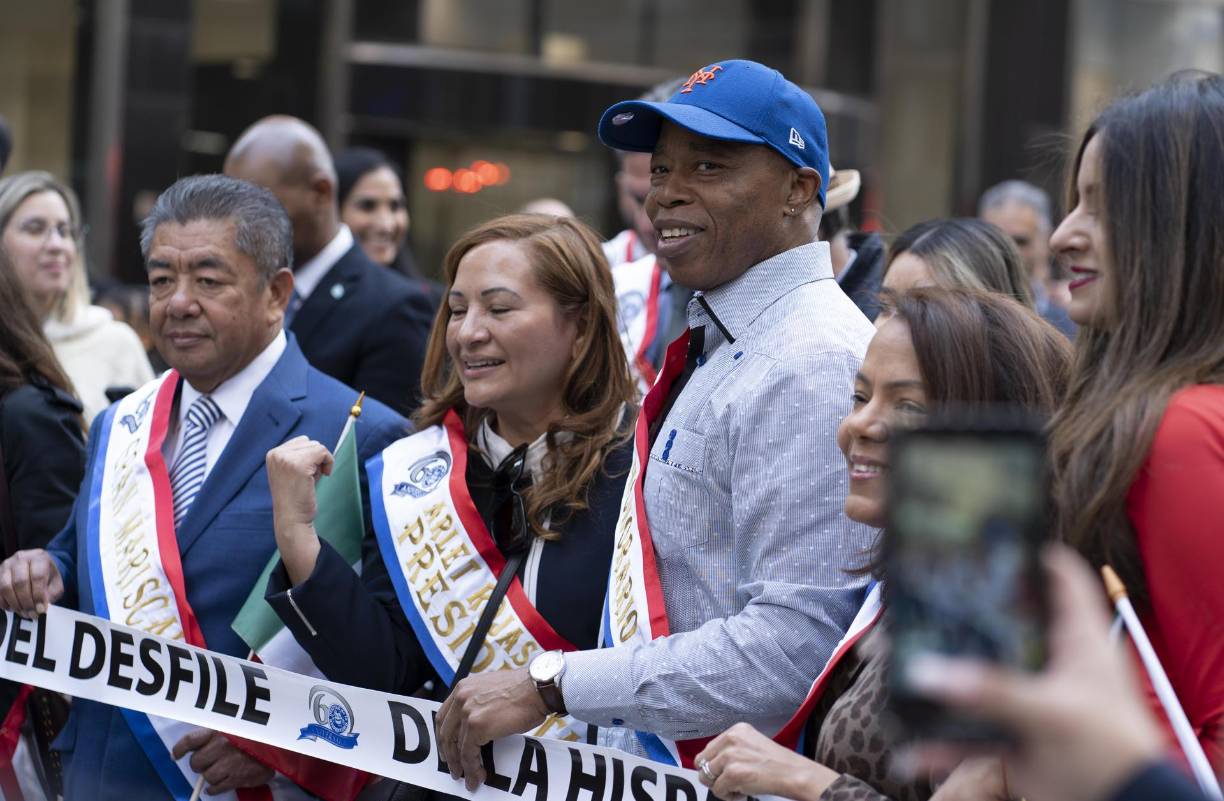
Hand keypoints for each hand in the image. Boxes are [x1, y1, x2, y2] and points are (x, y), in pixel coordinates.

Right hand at [0, 549, 63, 616]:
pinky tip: (13, 608)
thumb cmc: (48, 576)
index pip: (37, 576)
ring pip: (6, 586)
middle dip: (26, 602)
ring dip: (14, 603)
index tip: (41, 609)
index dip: (38, 595)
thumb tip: (41, 608)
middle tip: (31, 614)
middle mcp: (21, 558)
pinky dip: (4, 602)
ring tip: (23, 612)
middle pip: (20, 582)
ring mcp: (7, 564)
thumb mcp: (56, 584)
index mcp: (39, 557)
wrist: (38, 567)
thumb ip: (51, 595)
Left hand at [171, 729, 273, 793]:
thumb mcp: (235, 725)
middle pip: (196, 762)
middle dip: (200, 764)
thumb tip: (191, 746)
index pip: (189, 740)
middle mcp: (221, 746)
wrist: (280, 745)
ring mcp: (229, 763)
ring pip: (206, 777)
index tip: (176, 755)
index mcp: (219, 730)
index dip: (179, 749)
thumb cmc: (255, 734)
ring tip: (221, 770)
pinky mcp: (237, 778)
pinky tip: (220, 782)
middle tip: (209, 762)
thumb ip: (215, 732)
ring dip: (211, 776)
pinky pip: (215, 789)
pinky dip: (214, 789)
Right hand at [265, 436, 332, 583]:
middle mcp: (276, 454)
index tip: (306, 475)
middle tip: (309, 479)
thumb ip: (299, 457)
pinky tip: (324, 476)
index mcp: (273, 454)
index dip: (310, 457)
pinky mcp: (299, 464)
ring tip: (311, 480)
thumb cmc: (296, 497)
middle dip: (315, 459)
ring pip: (317, 446)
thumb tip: (319, 446)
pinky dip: (329, 462)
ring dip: (321, 462)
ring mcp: (286, 459)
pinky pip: (323, 452)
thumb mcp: (292, 472)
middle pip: (310, 442)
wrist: (292, 519)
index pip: (301, 442)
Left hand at [435, 669, 549, 790]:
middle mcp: (462, 697)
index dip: (444, 735)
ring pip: (456, 746)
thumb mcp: (493, 690)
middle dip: (449, 754)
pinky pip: (468, 753)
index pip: (444, 715)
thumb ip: (479, 703)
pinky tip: (477, 775)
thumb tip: (478, 725)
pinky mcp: (477, 726)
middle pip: (445, 732)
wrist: (538, 688)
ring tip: (468, 777)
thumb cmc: (525, 689)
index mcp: (464, 687)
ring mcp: (467, 711)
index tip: (448, 748)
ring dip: (461, 765)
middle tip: (455, 766)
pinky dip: (472, 768)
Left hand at [695, 722, 838, 800]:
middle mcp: (730, 739)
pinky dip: (727, 796)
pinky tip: (742, 792)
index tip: (725, 771)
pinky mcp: (732, 773)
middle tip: (729, 782)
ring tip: (737, 787)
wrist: (793, 773)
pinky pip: (717, 790)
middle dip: (713, 775)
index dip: (715, 764)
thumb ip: (732, 747)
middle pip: (702, 762)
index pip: (708, 749)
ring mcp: (730, 756)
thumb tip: (713, 761)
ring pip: (706, 777)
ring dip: (720, 786)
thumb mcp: (752, 743)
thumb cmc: (776, 763)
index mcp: (735, 730)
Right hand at [902, 545, 1163, 800]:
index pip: (1061, 577)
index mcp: (1077, 640)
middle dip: (958, 612)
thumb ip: (991, 691)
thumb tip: (927, 672)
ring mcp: (1030, 698)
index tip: (988, 538)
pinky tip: (910, 747)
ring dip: (934, 675)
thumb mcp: (1053, 713)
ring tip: (893, 658)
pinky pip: (967, 732)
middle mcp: (1051, 662)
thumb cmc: (1110, 753)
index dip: (1032, 552)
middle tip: (918, 593)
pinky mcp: (1015, 735)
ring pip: (973, 676)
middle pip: (1001, 622)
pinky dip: (939, 740)